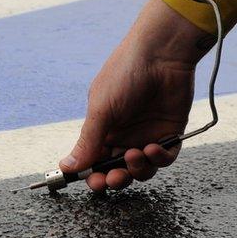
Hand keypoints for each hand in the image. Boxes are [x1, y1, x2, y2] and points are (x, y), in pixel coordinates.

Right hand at [60, 0, 209, 190]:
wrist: (161, 54)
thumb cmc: (124, 74)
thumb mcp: (101, 109)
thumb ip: (88, 141)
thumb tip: (66, 166)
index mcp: (103, 127)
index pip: (94, 160)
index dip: (92, 174)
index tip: (93, 183)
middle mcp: (124, 133)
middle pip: (117, 169)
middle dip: (114, 178)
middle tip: (113, 178)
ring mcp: (147, 134)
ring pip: (141, 168)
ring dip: (137, 169)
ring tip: (135, 155)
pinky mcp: (170, 132)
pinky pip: (165, 158)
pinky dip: (159, 159)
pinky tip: (153, 148)